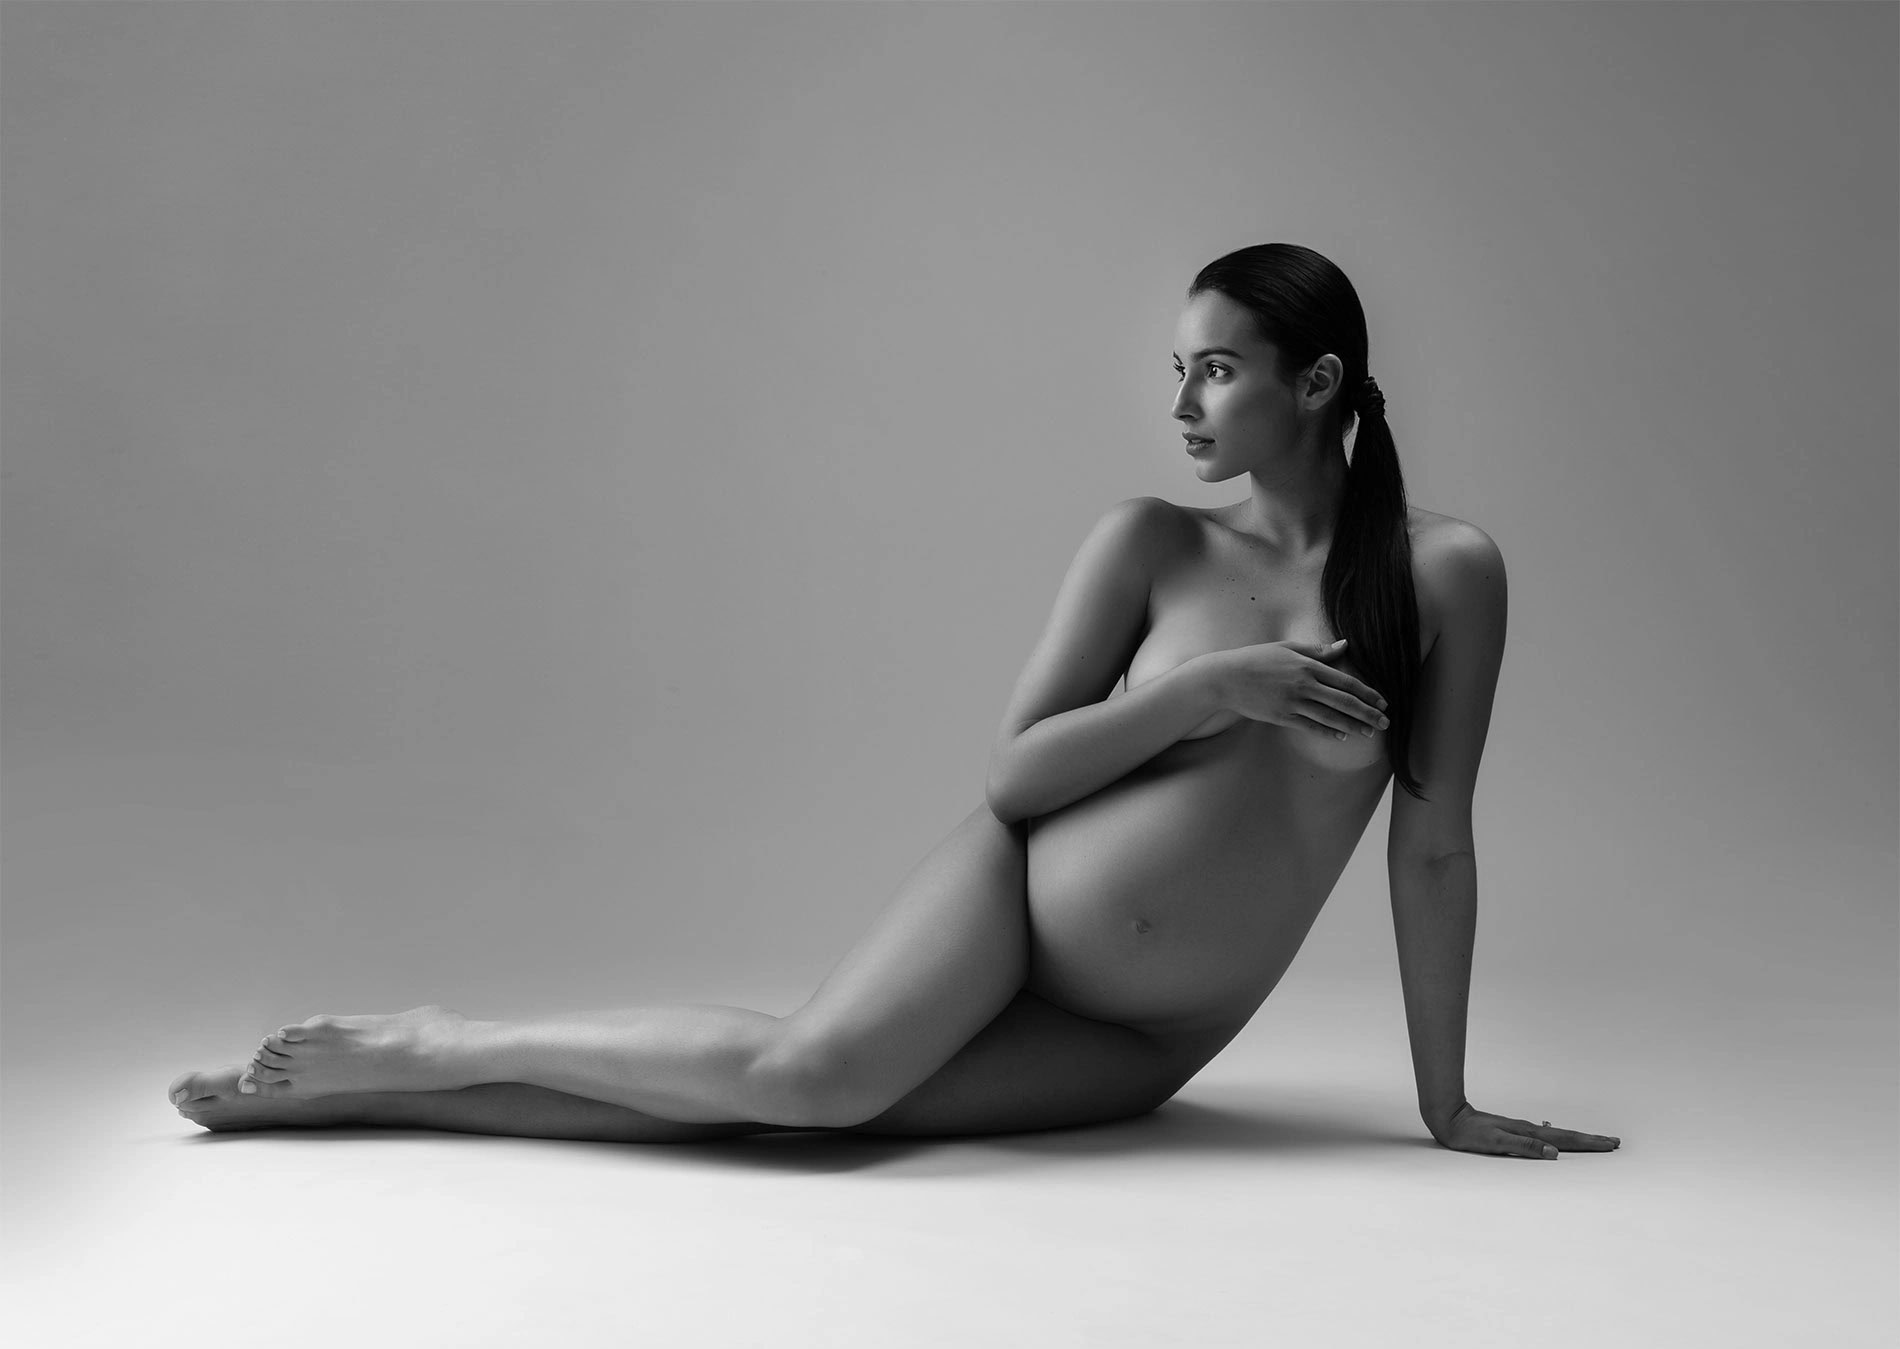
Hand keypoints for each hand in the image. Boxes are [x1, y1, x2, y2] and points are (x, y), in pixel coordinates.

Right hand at [1210, 638, 1387, 739]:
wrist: (1227, 678)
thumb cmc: (1257, 659)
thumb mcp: (1287, 647)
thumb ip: (1318, 650)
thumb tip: (1345, 645)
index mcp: (1307, 665)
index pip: (1345, 681)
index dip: (1367, 693)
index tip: (1382, 702)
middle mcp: (1303, 684)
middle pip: (1343, 701)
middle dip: (1367, 713)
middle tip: (1385, 723)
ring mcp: (1292, 702)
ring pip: (1329, 716)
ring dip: (1352, 725)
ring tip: (1368, 732)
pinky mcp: (1282, 716)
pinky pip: (1310, 726)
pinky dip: (1327, 732)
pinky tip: (1341, 736)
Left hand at [1430, 1101, 1621, 1158]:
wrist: (1449, 1118)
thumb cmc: (1468, 1134)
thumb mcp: (1495, 1142)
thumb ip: (1524, 1147)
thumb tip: (1554, 1153)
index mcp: (1528, 1133)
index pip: (1564, 1140)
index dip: (1588, 1143)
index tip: (1609, 1144)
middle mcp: (1528, 1129)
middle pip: (1566, 1136)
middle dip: (1590, 1140)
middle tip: (1614, 1142)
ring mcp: (1522, 1129)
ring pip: (1557, 1134)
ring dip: (1578, 1138)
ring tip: (1595, 1140)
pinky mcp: (1514, 1131)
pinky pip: (1545, 1135)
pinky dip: (1559, 1138)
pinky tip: (1559, 1140)